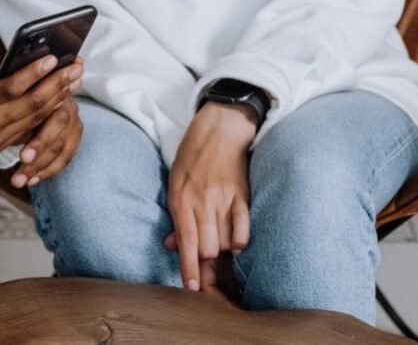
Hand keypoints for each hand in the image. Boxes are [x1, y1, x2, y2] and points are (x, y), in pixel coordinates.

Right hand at [0, 56, 83, 176]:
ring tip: (73, 81)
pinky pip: (24, 132)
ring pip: (31, 120)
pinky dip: (43, 116)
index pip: (8, 89)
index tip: (51, 58)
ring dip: (56, 100)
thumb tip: (0, 76)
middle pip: (28, 105)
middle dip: (55, 84)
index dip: (33, 73)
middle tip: (75, 67)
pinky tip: (57, 101)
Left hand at [165, 102, 256, 290]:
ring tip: (219, 252)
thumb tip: (172, 246)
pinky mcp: (243, 196)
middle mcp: (202, 201)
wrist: (219, 129)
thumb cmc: (192, 157)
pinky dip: (240, 241)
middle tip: (207, 273)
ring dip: (222, 253)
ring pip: (225, 242)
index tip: (193, 288)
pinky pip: (244, 229)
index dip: (189, 268)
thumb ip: (176, 216)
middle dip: (207, 265)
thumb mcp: (174, 183)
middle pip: (207, 248)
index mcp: (181, 199)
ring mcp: (225, 198)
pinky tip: (235, 243)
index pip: (185, 242)